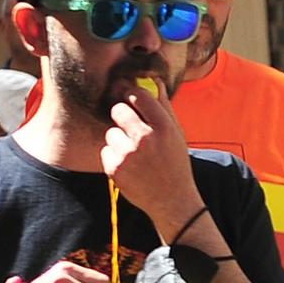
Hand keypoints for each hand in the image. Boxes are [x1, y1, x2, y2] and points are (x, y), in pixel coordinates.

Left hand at [103, 87, 200, 229]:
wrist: (172, 200)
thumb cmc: (175, 164)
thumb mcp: (177, 135)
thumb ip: (164, 108)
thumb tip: (154, 82)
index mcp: (164, 127)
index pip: (139, 96)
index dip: (132, 95)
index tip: (131, 100)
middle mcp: (145, 139)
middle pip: (118, 110)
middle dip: (121, 116)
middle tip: (129, 128)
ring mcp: (128, 155)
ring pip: (110, 133)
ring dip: (118, 141)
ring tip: (133, 154)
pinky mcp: (115, 169)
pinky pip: (106, 152)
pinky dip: (114, 158)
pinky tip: (129, 167)